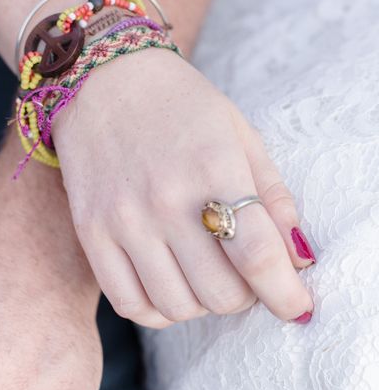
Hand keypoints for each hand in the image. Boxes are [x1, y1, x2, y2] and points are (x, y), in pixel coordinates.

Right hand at [52, 49, 314, 327]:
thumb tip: (298, 259)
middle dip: (246, 296)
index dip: (285, 294)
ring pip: (178, 307)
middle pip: (221, 294)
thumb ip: (273, 197)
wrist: (101, 78)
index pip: (257, 257)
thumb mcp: (240, 134)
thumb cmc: (180, 105)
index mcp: (213, 167)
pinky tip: (170, 285)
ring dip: (203, 304)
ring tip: (205, 274)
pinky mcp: (91, 233)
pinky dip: (159, 310)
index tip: (296, 307)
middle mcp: (165, 199)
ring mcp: (123, 220)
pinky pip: (130, 304)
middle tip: (243, 274)